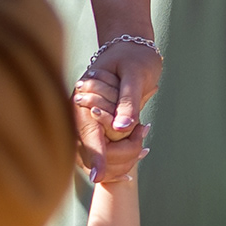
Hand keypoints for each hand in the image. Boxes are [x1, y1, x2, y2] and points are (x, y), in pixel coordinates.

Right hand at [72, 34, 160, 184]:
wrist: (133, 47)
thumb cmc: (134, 58)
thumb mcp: (136, 75)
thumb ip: (128, 102)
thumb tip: (122, 127)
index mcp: (85, 98)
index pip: (88, 134)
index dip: (95, 156)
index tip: (98, 177)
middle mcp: (80, 113)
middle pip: (92, 152)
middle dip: (120, 155)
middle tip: (145, 146)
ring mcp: (87, 122)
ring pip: (99, 156)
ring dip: (124, 156)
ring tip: (145, 145)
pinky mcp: (97, 126)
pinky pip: (106, 151)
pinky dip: (124, 154)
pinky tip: (140, 150)